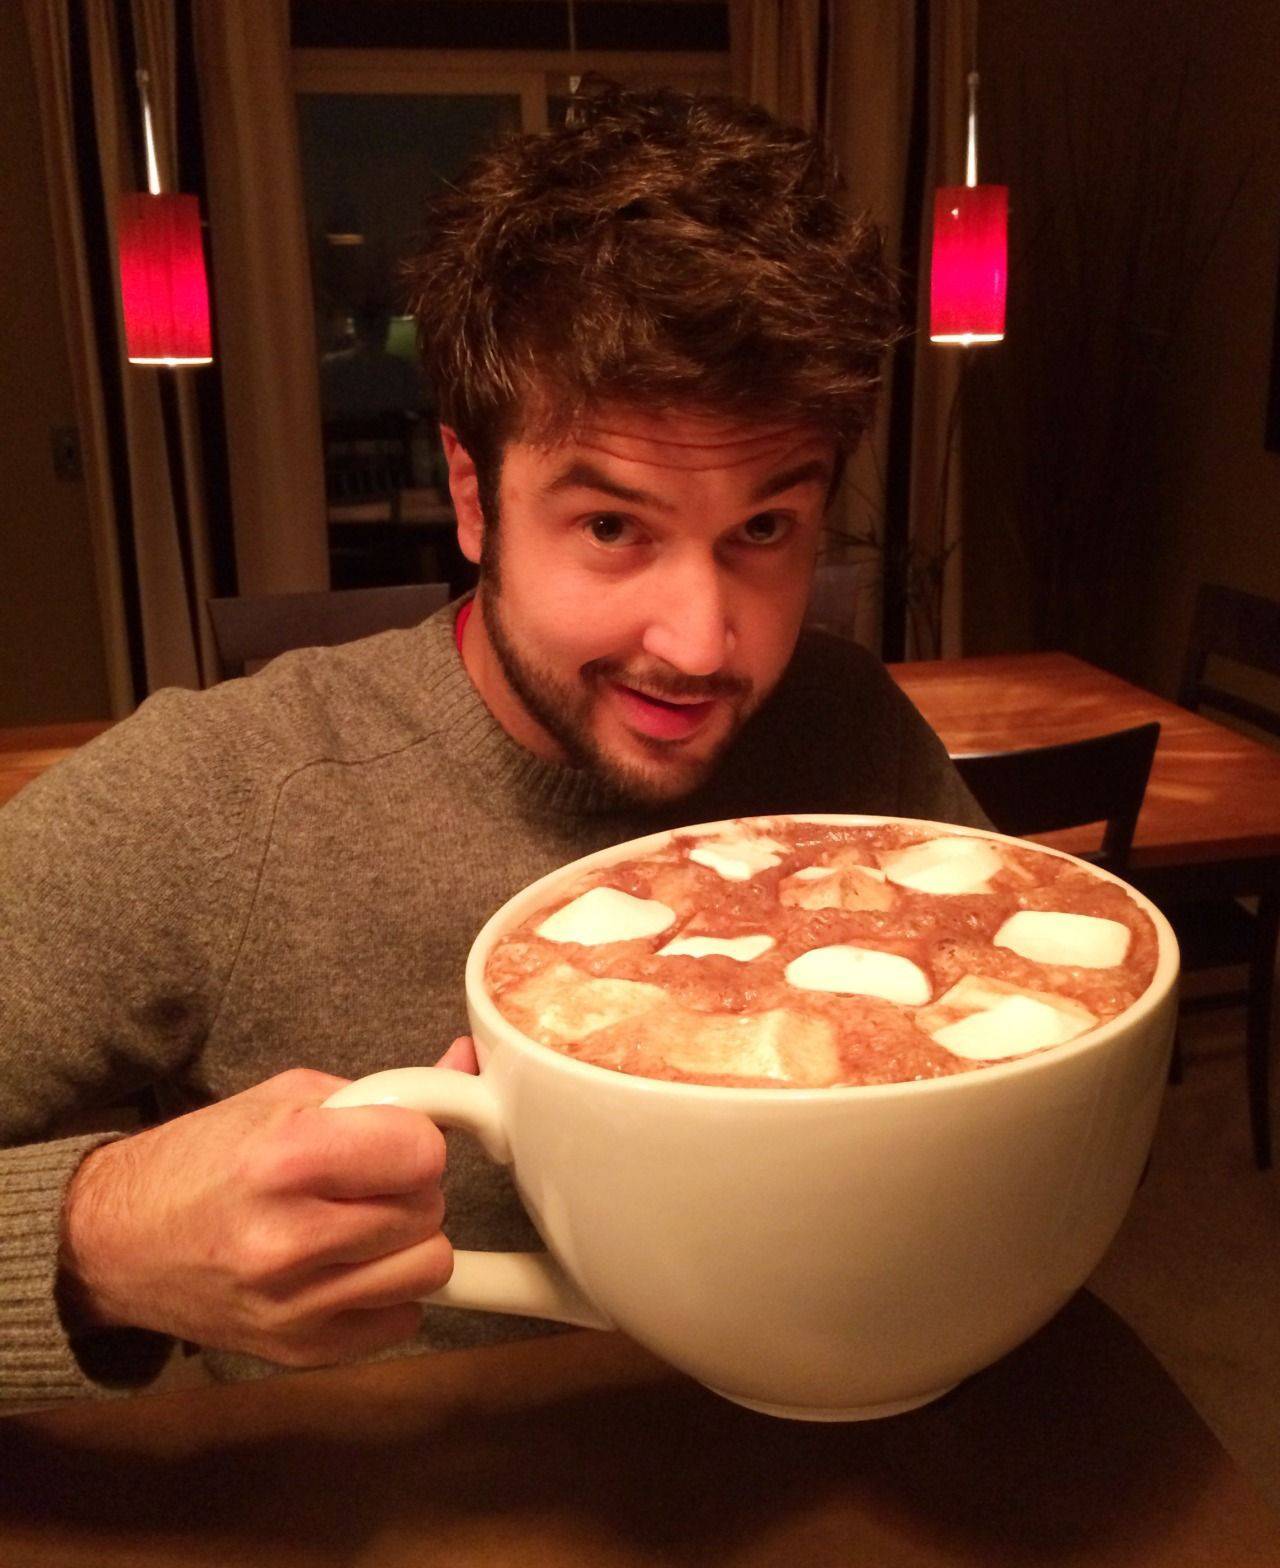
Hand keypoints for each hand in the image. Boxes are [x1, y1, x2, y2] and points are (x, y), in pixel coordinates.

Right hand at [59, 1038, 478, 1366]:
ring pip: (428, 1268)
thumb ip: (382, 1091)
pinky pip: (402, 1320)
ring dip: (406, 1242)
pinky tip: (344, 1266)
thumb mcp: (285, 1098)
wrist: (116, 1243)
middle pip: (429, 1211)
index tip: (395, 1139)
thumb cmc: (203, 1160)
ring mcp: (294, 1306)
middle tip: (370, 1181)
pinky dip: (386, 1291)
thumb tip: (466, 1069)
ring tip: (360, 1223)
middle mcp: (288, 1240)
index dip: (417, 1140)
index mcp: (284, 1160)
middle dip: (411, 1189)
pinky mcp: (300, 1352)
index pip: (421, 1152)